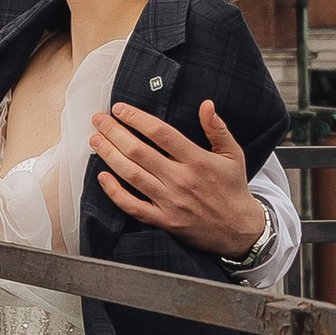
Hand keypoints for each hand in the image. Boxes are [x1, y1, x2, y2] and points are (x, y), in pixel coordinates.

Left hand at [86, 97, 266, 255]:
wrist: (240, 230)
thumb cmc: (233, 189)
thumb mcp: (233, 155)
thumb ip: (217, 129)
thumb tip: (206, 104)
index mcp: (198, 161)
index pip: (161, 133)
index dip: (137, 119)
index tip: (119, 109)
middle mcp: (181, 180)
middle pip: (139, 152)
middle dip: (114, 132)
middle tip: (98, 120)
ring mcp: (171, 202)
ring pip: (132, 175)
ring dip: (109, 156)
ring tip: (95, 140)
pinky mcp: (164, 221)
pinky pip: (133, 206)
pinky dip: (115, 192)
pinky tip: (102, 177)